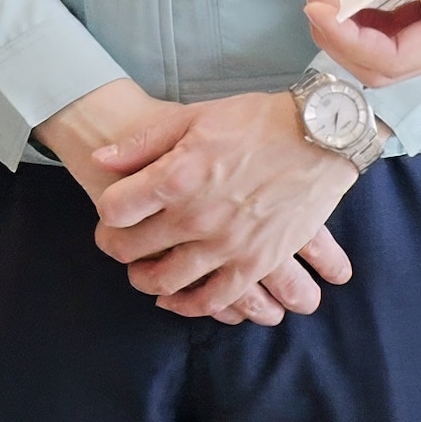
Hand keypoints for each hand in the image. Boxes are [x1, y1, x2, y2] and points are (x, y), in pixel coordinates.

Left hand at [88, 91, 363, 323]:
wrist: (320, 136)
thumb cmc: (255, 121)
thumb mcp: (194, 117)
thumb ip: (143, 143)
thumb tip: (100, 160)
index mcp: (176, 177)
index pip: (114, 210)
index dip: (107, 212)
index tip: (113, 210)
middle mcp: (195, 217)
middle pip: (131, 248)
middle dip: (115, 246)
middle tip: (116, 242)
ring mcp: (226, 245)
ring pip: (165, 281)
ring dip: (145, 279)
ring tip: (142, 270)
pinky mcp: (256, 263)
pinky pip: (213, 299)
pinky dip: (188, 304)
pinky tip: (176, 298)